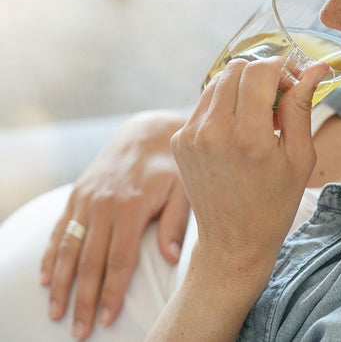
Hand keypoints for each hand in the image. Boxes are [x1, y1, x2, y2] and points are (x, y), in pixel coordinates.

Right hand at [40, 110, 188, 339]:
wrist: (146, 131)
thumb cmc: (170, 164)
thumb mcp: (183, 188)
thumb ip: (176, 222)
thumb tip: (171, 259)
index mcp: (131, 206)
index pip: (120, 259)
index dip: (112, 292)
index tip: (105, 319)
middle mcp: (103, 205)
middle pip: (89, 261)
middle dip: (82, 298)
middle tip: (78, 331)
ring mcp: (86, 199)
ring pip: (68, 248)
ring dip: (60, 283)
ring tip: (55, 312)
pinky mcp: (77, 193)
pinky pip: (60, 228)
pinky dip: (51, 254)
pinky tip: (45, 276)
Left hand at [149, 58, 328, 340]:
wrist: (232, 241)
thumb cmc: (273, 204)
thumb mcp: (299, 158)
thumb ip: (301, 107)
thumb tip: (314, 69)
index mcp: (248, 137)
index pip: (260, 71)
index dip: (281, 68)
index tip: (291, 83)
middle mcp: (213, 131)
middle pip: (236, 69)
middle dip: (261, 74)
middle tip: (276, 99)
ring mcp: (190, 135)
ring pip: (217, 82)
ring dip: (241, 87)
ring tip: (257, 116)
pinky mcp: (180, 141)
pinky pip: (204, 104)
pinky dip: (223, 105)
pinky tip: (237, 130)